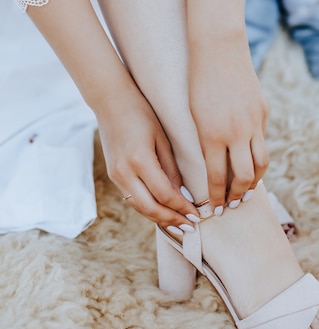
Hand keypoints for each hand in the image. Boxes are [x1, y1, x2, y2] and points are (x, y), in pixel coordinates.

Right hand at [95, 83, 199, 231]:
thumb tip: (182, 195)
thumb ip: (170, 169)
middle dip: (172, 220)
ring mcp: (116, 175)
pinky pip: (132, 199)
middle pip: (150, 208)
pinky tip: (162, 212)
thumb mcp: (161, 138)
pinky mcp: (113, 175)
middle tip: (191, 227)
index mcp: (140, 160)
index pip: (165, 194)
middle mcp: (125, 172)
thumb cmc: (141, 113)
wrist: (110, 101)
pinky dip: (148, 208)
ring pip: (139, 207)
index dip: (182, 208)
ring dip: (159, 218)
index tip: (198, 216)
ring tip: (179, 225)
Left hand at [188, 36, 268, 209]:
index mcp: (212, 136)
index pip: (218, 178)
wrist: (218, 49)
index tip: (216, 209)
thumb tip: (216, 164)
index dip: (218, 197)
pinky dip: (257, 157)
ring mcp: (253, 123)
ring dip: (254, 181)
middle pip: (243, 177)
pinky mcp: (263, 112)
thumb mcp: (194, 115)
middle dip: (238, 195)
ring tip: (246, 190)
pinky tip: (251, 162)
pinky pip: (262, 141)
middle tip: (232, 205)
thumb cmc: (197, 81)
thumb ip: (207, 141)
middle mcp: (236, 133)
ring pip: (260, 163)